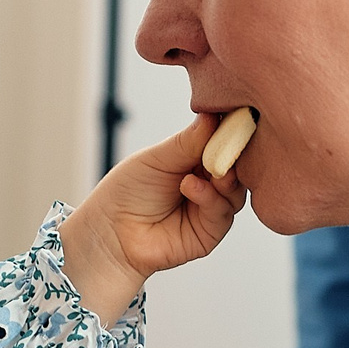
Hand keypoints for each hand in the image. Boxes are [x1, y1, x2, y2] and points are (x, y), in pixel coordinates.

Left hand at [60, 114, 246, 324]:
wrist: (111, 232)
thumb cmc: (128, 191)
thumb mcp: (158, 158)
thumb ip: (189, 141)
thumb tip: (213, 115)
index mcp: (197, 160)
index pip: (225, 144)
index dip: (232, 133)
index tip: (236, 119)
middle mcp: (209, 183)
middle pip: (237, 168)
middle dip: (234, 155)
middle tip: (227, 144)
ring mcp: (211, 208)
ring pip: (235, 191)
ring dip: (224, 177)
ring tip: (205, 170)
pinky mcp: (210, 233)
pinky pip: (222, 213)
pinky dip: (210, 197)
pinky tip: (190, 186)